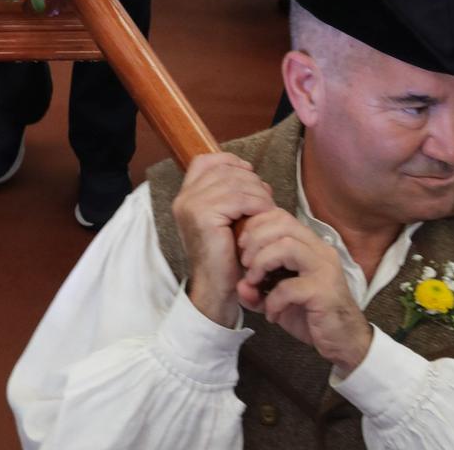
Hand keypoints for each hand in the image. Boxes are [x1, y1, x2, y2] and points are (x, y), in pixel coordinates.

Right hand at [172, 152, 276, 328]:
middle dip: (250, 180)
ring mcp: (191, 205)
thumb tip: (250, 173)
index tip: (250, 173)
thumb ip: (228, 196)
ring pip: (234, 182)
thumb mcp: (223, 221)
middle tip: (267, 197)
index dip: (229, 161)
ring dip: (258, 192)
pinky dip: (257, 203)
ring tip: (269, 207)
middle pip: (224, 170)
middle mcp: (184, 197)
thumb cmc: (225, 259)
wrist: (216, 291)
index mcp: (185, 196)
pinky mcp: (204, 216)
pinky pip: (239, 199)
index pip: (205, 162)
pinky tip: (265, 214)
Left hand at [236, 209, 372, 373]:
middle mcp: (320, 251)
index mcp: (310, 244)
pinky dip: (273, 299)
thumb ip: (257, 289)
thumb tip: (239, 285)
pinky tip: (271, 314)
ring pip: (287, 247)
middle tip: (244, 263)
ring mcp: (325, 270)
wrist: (345, 343)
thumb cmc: (312, 314)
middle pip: (282, 225)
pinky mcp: (325, 293)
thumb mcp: (278, 298)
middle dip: (255, 240)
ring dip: (262, 262)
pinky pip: (290, 287)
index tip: (241, 245)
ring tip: (254, 282)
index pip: (281, 216)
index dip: (256, 225)